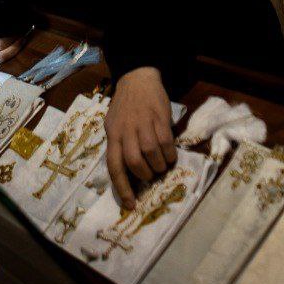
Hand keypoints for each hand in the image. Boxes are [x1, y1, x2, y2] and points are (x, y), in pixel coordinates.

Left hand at [105, 67, 175, 209]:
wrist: (138, 78)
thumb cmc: (125, 106)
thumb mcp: (114, 124)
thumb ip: (119, 145)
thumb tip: (128, 172)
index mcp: (112, 135)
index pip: (114, 166)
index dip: (122, 188)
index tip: (131, 205)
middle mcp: (126, 131)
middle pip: (134, 162)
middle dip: (145, 175)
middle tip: (151, 176)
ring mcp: (143, 124)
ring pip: (151, 154)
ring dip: (159, 166)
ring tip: (161, 166)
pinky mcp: (159, 118)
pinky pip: (165, 143)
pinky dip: (169, 154)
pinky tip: (170, 156)